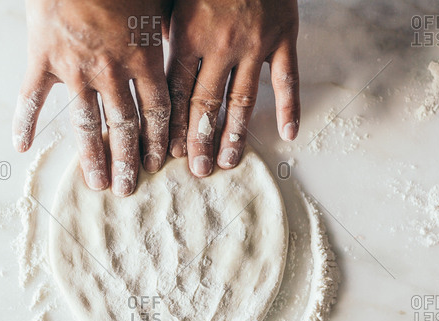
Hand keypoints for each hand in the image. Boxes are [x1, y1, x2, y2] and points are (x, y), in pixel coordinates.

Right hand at [13, 0, 170, 196]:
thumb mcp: (158, 2)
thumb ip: (168, 31)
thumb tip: (183, 50)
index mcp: (143, 57)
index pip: (156, 111)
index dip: (157, 141)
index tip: (156, 164)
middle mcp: (111, 71)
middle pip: (124, 125)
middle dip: (128, 160)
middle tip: (128, 188)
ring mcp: (74, 68)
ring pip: (86, 122)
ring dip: (93, 156)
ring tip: (97, 183)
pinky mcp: (42, 58)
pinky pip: (31, 97)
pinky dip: (23, 121)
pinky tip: (20, 147)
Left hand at [166, 0, 299, 175]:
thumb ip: (162, 33)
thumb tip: (149, 69)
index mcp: (188, 35)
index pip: (176, 93)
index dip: (172, 126)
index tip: (168, 154)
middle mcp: (221, 45)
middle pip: (207, 103)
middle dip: (200, 140)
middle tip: (197, 170)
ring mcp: (256, 43)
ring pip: (243, 99)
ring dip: (235, 134)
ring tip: (229, 162)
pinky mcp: (284, 36)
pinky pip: (287, 78)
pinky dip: (289, 106)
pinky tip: (289, 133)